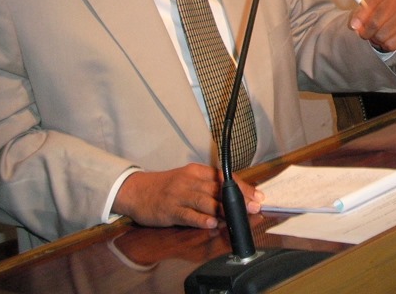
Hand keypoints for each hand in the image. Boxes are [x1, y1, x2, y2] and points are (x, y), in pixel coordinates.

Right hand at [113, 164, 263, 229]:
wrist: (137, 190)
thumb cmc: (168, 187)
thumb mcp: (189, 180)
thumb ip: (209, 187)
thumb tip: (236, 196)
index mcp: (197, 171)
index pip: (225, 177)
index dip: (243, 187)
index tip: (258, 196)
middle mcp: (190, 180)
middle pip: (218, 189)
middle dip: (239, 198)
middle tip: (254, 207)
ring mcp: (179, 195)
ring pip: (205, 201)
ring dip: (223, 209)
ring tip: (238, 216)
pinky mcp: (170, 210)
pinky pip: (188, 215)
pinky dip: (201, 219)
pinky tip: (211, 224)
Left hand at [349, 0, 395, 50]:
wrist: (393, 17)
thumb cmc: (374, 12)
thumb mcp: (363, 9)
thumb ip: (356, 16)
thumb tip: (354, 26)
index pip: (370, 3)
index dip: (360, 16)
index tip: (353, 26)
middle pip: (375, 23)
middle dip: (366, 32)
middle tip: (364, 34)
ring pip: (382, 36)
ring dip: (376, 40)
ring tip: (377, 34)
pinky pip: (391, 44)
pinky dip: (385, 45)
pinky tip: (386, 38)